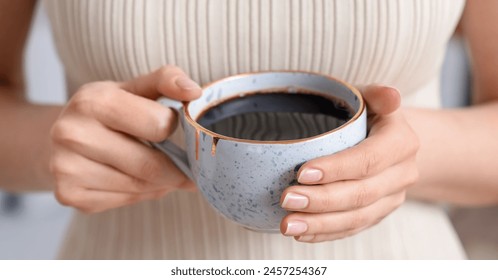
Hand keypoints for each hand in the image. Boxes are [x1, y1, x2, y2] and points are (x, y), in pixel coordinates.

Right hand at [49, 66, 200, 212]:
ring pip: (139, 187)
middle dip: (176, 170)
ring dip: (159, 184)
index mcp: (93, 101)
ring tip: (160, 173)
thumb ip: (166, 81)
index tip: (169, 125)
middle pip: (150, 166)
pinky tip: (134, 180)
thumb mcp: (133, 88)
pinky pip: (123, 201)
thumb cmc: (107, 111)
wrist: (62, 137)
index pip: (159, 125)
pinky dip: (139, 194)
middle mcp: (73, 134)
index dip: (170, 126)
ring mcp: (67, 168)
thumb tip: (194, 91)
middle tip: (188, 170)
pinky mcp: (69, 194)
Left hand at [280, 85, 419, 241]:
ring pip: (356, 218)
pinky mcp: (378, 214)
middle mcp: (402, 174)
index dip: (336, 169)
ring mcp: (391, 198)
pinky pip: (352, 229)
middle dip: (321, 200)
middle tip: (286, 199)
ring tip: (287, 224)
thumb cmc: (369, 114)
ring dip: (320, 224)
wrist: (390, 140)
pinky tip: (301, 232)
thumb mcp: (371, 97)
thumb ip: (377, 94)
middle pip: (361, 194)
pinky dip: (325, 233)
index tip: (301, 173)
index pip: (368, 160)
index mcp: (401, 141)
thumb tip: (392, 96)